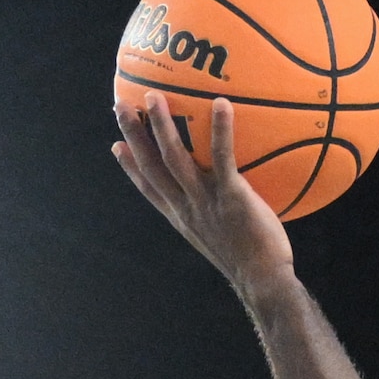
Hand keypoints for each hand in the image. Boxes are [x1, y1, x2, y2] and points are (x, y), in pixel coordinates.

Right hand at [110, 94, 299, 296]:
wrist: (262, 281)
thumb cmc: (251, 262)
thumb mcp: (223, 239)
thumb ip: (217, 217)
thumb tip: (228, 201)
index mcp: (181, 218)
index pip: (149, 189)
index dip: (130, 168)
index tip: (116, 147)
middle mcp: (186, 207)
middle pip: (152, 166)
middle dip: (134, 135)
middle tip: (121, 106)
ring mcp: (205, 201)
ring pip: (174, 158)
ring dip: (162, 126)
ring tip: (154, 96)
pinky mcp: (231, 196)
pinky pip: (221, 157)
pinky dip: (220, 130)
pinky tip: (221, 104)